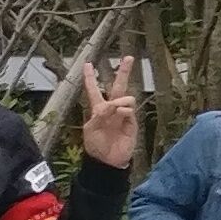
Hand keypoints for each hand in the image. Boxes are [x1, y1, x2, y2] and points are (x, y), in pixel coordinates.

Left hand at [74, 55, 140, 169]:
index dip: (90, 77)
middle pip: (117, 86)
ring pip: (126, 97)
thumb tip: (113, 104)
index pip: (93, 89)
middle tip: (129, 58)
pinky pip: (130, 110)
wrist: (108, 161)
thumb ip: (99, 114)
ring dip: (120, 101)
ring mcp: (123, 115)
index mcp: (97, 109)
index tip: (88, 64)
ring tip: (116, 110)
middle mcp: (111, 108)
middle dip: (123, 72)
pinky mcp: (132, 123)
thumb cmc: (95, 145)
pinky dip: (124, 111)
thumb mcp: (91, 128)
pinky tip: (121, 116)